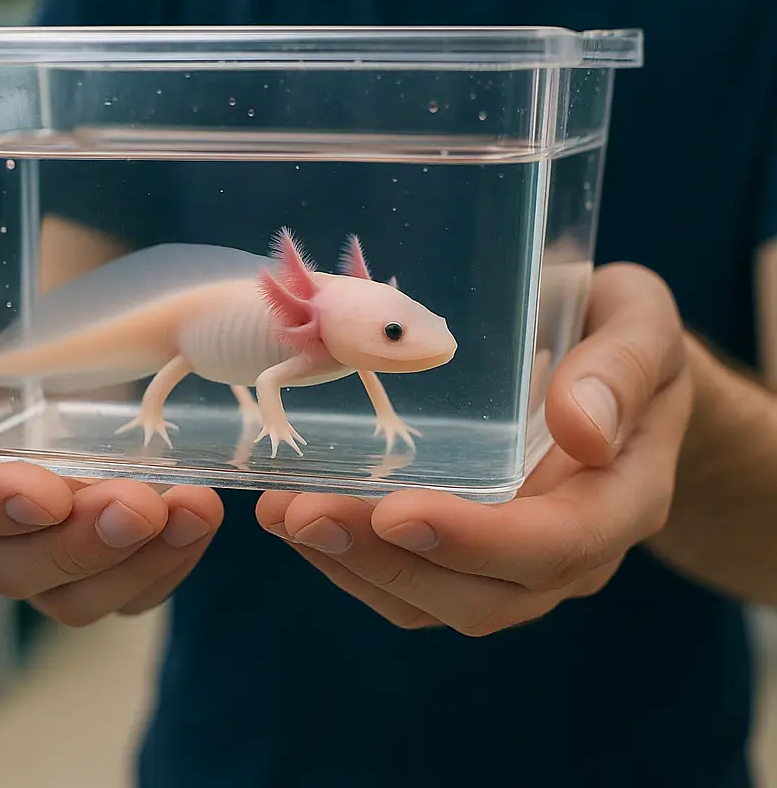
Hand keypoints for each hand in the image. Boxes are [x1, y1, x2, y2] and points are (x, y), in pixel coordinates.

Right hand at [0, 312, 222, 625]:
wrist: (90, 327)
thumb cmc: (22, 327)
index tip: (46, 493)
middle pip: (13, 568)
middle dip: (79, 544)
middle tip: (140, 505)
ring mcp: (51, 551)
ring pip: (75, 598)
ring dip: (137, 562)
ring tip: (194, 510)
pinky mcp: (109, 563)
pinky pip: (132, 593)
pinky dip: (170, 564)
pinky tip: (199, 521)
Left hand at [256, 263, 692, 633]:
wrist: (619, 371)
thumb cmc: (624, 337)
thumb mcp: (639, 324)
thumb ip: (622, 369)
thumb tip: (583, 429)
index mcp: (622, 497)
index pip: (556, 545)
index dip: (477, 540)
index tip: (397, 512)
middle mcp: (571, 549)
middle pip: (482, 595)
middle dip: (388, 560)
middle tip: (306, 513)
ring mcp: (517, 559)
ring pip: (435, 600)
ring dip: (355, 564)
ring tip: (284, 514)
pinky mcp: (471, 550)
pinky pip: (412, 578)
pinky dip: (353, 556)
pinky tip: (300, 513)